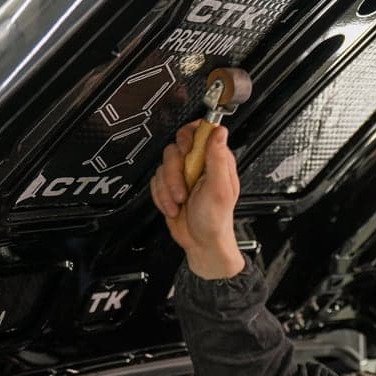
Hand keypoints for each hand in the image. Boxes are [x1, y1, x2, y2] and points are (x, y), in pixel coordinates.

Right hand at [150, 120, 244, 278]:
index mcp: (215, 160)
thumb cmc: (216, 220)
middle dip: (174, 171)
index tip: (187, 152)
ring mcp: (183, 175)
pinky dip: (161, 197)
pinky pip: (155, 181)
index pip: (200, 130)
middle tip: (184, 187)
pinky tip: (174, 206)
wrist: (202, 244)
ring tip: (180, 201)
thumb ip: (218, 158)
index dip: (189, 137)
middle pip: (175, 148)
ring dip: (168, 188)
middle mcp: (198, 164)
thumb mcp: (219, 188)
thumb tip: (219, 131)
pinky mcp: (169, 186)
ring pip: (163, 165)